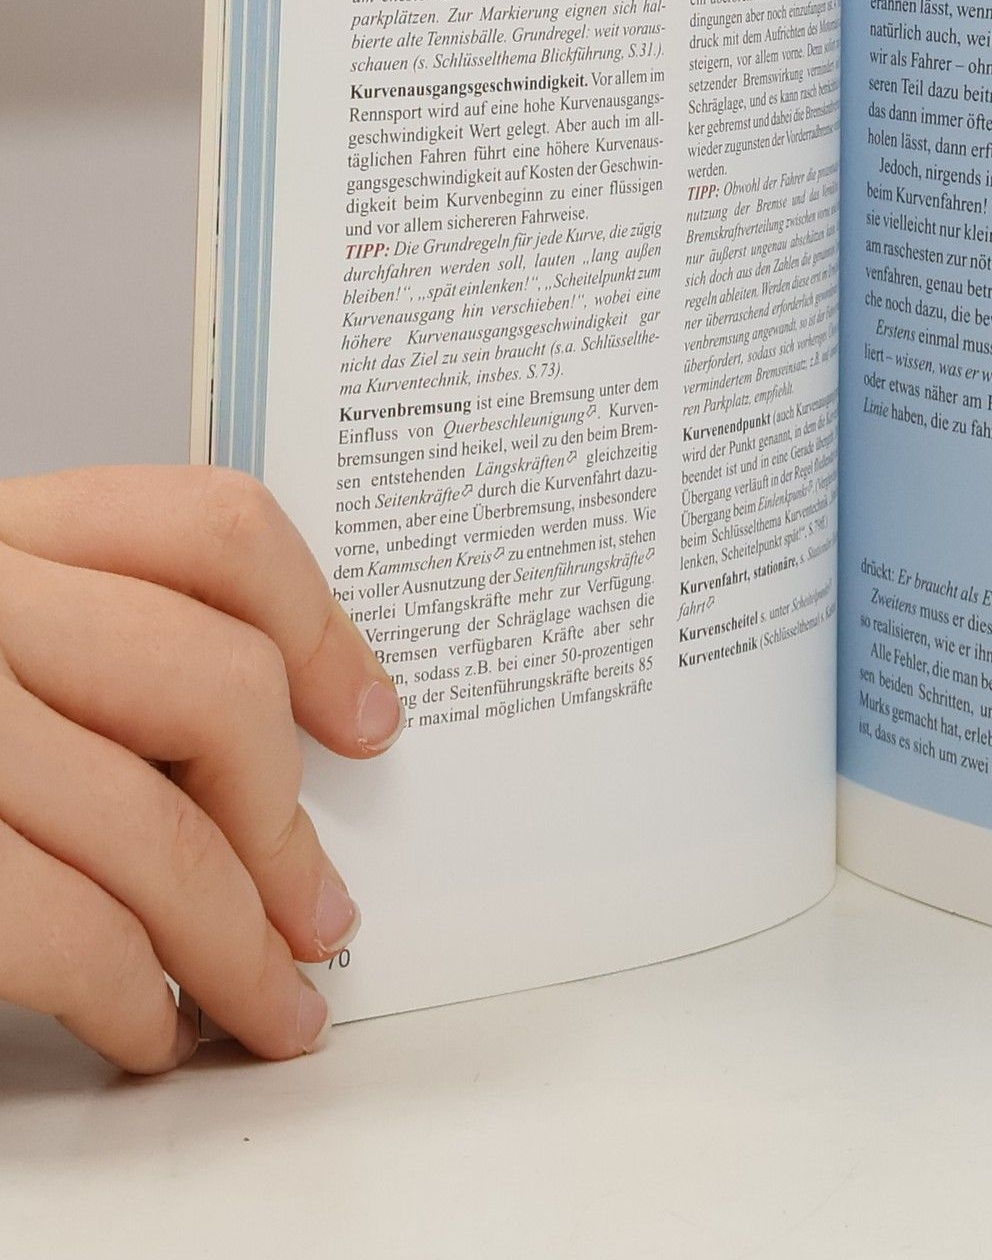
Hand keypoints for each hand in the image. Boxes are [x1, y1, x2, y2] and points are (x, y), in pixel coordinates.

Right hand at [0, 466, 402, 1071]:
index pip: (215, 530)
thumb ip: (87, 640)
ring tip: (274, 1002)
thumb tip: (271, 750)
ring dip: (239, 942)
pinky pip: (60, 927)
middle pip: (215, 685)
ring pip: (152, 824)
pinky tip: (150, 1024)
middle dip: (286, 826)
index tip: (368, 716)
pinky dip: (132, 994)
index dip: (322, 626)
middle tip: (326, 913)